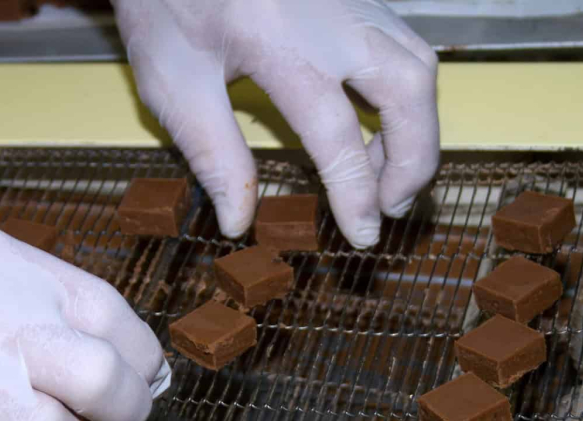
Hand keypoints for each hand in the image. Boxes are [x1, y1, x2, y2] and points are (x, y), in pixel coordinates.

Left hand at [114, 0, 439, 247]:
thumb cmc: (165, 2)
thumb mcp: (173, 82)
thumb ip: (213, 154)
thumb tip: (239, 221)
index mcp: (283, 45)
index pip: (339, 136)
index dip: (356, 195)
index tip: (362, 235)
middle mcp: (333, 19)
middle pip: (409, 91)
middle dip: (414, 160)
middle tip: (391, 206)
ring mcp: (351, 0)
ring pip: (417, 65)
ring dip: (416, 127)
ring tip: (384, 172)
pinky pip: (403, 46)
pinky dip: (405, 94)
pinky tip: (377, 121)